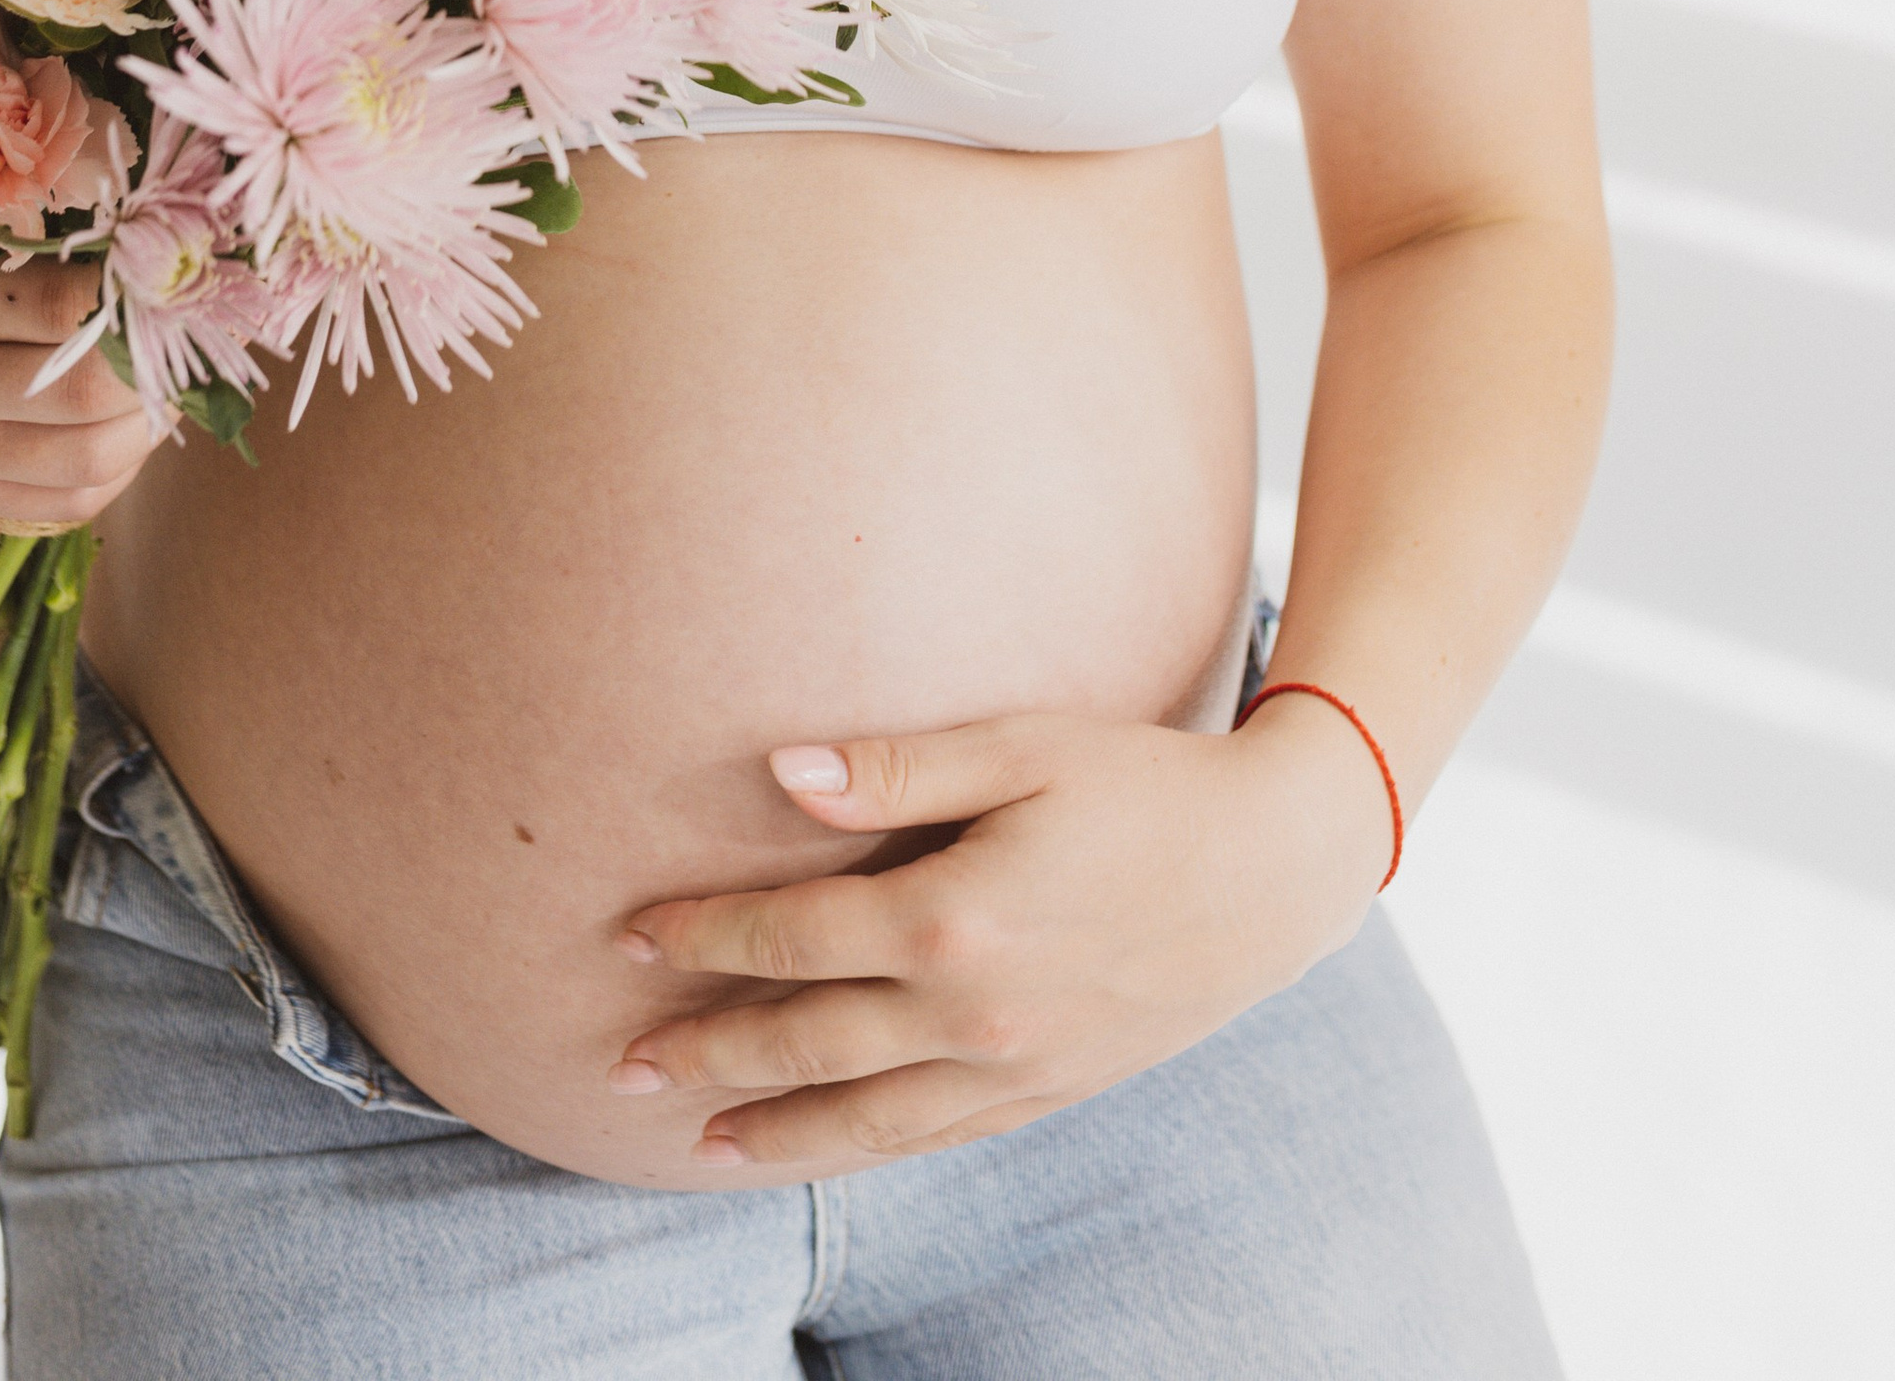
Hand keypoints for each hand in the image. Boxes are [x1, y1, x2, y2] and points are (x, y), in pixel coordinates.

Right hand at [0, 113, 160, 526]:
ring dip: (149, 420)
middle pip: (92, 394)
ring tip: (174, 367)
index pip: (75, 308)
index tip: (177, 242)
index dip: (142, 279)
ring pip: (85, 463)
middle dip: (160, 354)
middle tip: (191, 308)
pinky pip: (54, 506)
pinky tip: (134, 425)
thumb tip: (81, 77)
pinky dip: (113, 472)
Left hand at [609, 699, 1390, 1173]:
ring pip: (862, 1117)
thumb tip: (779, 772)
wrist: (1276, 869)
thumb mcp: (1026, 745)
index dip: (707, 934)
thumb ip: (900, 767)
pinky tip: (818, 1149)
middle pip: (807, 1044)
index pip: (796, 937)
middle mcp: (973, 1015)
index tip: (634, 933)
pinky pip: (931, 1139)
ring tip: (691, 1137)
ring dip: (768, 1127)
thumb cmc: (1145, 781)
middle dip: (706, 1052)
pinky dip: (860, 1149)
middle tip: (618, 1066)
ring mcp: (1013, 1068)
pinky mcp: (1048, 1092)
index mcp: (954, 919)